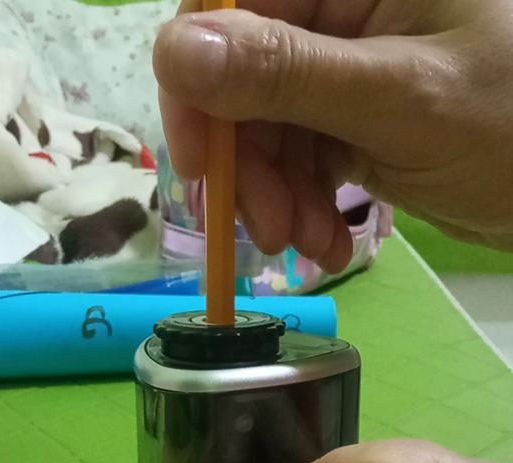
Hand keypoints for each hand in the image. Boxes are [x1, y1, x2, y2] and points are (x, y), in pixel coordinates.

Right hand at [154, 0, 512, 268]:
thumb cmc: (510, 127)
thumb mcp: (399, 100)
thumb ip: (287, 76)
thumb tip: (174, 51)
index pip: (234, 3)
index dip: (198, 82)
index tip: (198, 162)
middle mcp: (340, 8)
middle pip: (240, 77)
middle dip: (248, 164)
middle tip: (268, 232)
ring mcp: (344, 65)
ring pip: (264, 127)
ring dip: (275, 198)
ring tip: (311, 246)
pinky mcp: (352, 116)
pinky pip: (297, 157)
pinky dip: (301, 205)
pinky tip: (327, 242)